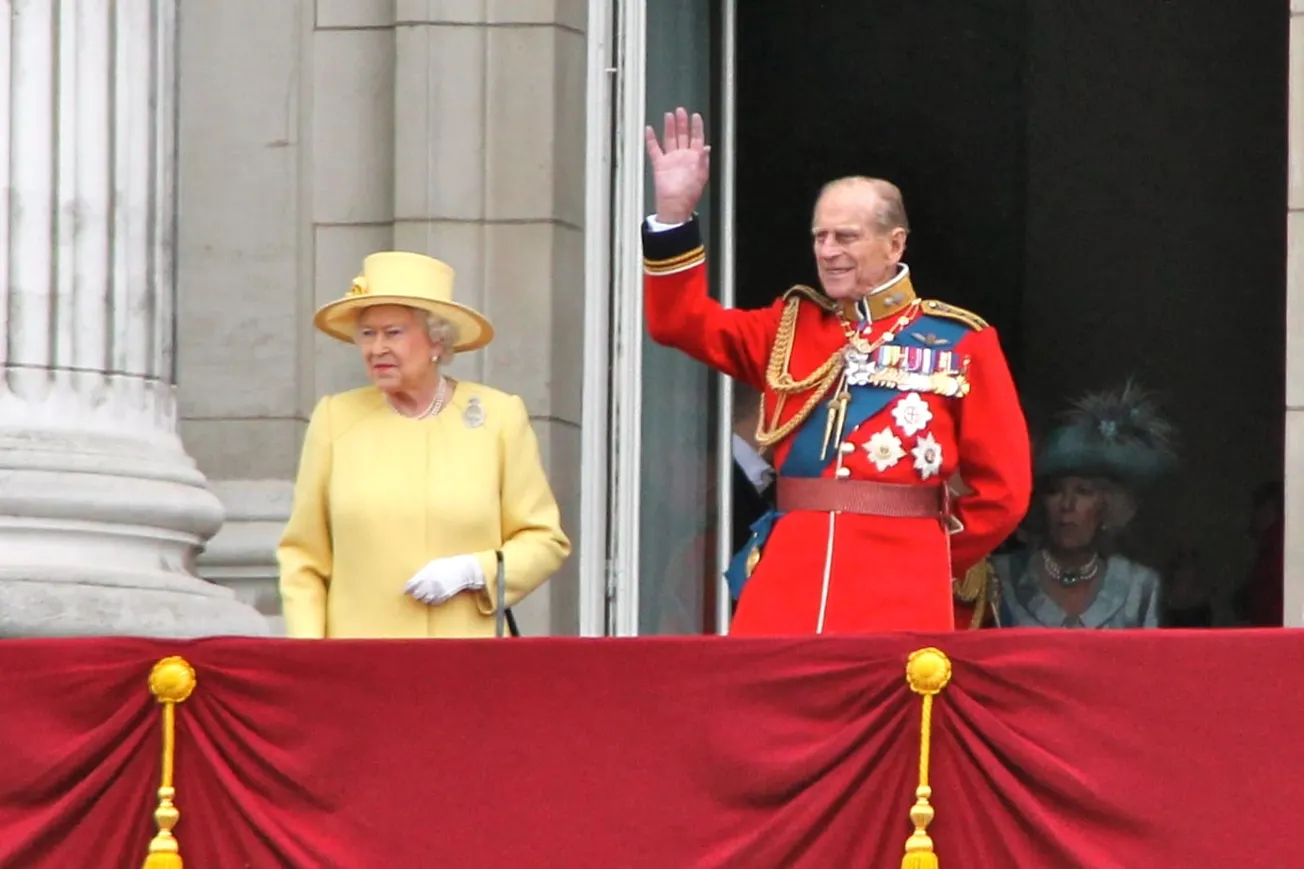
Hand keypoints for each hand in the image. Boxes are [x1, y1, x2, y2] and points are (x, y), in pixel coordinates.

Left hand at [404, 555, 484, 605]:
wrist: (463, 570)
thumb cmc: (447, 565)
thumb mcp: (433, 565)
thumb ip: (423, 572)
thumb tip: (414, 580)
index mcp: (427, 573)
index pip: (412, 584)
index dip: (407, 589)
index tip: (406, 591)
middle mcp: (431, 583)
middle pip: (417, 594)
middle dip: (415, 594)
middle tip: (416, 593)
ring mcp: (437, 590)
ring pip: (424, 599)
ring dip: (423, 598)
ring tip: (424, 595)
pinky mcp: (444, 596)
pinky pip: (433, 602)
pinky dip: (431, 600)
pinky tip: (433, 596)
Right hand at [645, 107, 710, 224]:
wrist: (674, 205)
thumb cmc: (689, 194)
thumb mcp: (701, 175)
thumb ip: (703, 159)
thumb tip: (706, 147)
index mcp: (695, 159)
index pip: (697, 138)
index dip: (697, 127)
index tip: (696, 116)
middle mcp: (683, 157)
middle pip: (683, 136)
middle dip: (682, 123)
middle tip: (681, 111)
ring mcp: (671, 160)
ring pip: (670, 139)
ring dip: (670, 128)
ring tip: (669, 116)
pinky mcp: (660, 165)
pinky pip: (654, 149)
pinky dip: (651, 140)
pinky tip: (650, 130)